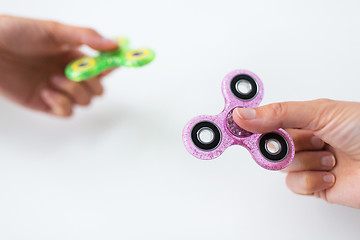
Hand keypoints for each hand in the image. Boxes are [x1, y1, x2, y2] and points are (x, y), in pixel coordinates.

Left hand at [0, 15, 117, 116]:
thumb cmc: (18, 33)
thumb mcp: (55, 30)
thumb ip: (86, 37)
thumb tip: (114, 44)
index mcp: (76, 56)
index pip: (104, 65)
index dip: (114, 66)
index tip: (122, 62)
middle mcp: (71, 74)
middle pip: (98, 89)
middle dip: (92, 84)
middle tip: (75, 74)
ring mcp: (60, 90)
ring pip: (86, 102)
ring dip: (74, 92)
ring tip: (53, 80)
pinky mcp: (47, 104)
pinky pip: (67, 112)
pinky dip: (61, 105)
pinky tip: (47, 93)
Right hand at [232, 99, 359, 208]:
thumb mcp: (320, 112)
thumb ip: (279, 113)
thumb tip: (245, 114)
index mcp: (303, 118)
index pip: (266, 119)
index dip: (249, 122)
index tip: (232, 122)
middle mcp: (304, 140)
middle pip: (269, 145)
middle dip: (282, 145)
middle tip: (287, 143)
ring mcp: (309, 162)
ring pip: (282, 167)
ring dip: (306, 162)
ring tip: (327, 155)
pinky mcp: (314, 186)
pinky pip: (295, 184)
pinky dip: (312, 180)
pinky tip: (330, 173)